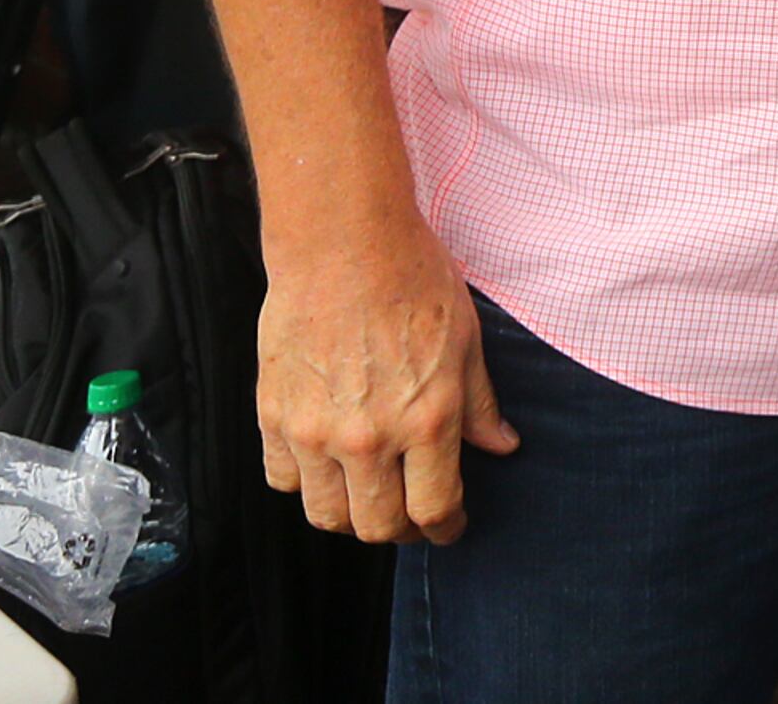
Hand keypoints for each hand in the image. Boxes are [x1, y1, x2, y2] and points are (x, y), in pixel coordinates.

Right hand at [256, 210, 516, 543]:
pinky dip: (304, 483)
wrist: (345, 245)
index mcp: (428, 420)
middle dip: (399, 531)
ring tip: (368, 496)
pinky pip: (283, 479)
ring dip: (350, 515)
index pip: (434, 509)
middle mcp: (369, 438)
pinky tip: (325, 464)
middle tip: (410, 517)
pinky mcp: (274, 417)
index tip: (449, 528)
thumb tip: (503, 446)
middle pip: (376, 526)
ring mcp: (315, 432)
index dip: (445, 529)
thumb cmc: (416, 282)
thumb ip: (481, 405)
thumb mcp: (467, 342)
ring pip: (326, 514)